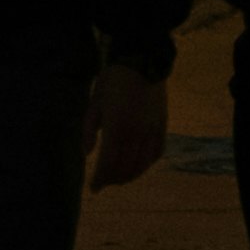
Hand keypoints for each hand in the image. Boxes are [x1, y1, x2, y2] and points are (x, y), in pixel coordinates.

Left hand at [79, 60, 170, 192]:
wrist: (142, 60)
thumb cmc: (113, 81)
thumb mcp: (94, 103)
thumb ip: (88, 130)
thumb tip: (87, 154)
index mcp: (116, 128)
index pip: (108, 164)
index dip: (100, 180)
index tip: (94, 188)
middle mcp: (135, 133)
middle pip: (125, 168)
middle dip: (113, 180)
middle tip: (105, 182)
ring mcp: (151, 130)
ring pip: (142, 164)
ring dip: (130, 176)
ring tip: (120, 178)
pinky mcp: (162, 125)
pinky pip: (157, 152)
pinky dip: (147, 163)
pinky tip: (139, 165)